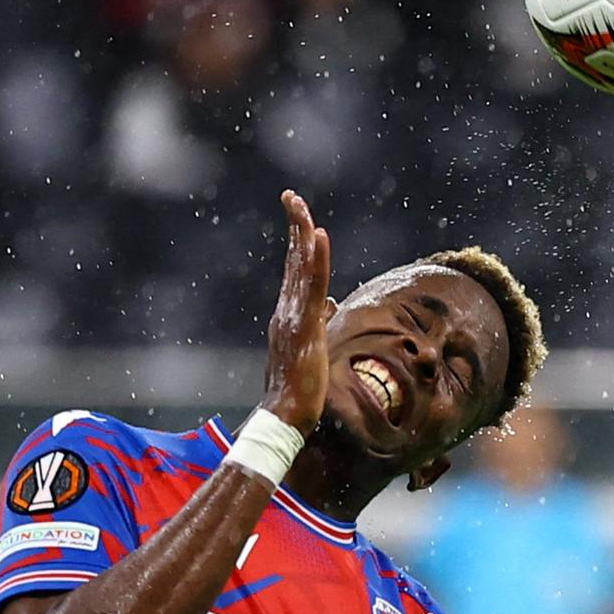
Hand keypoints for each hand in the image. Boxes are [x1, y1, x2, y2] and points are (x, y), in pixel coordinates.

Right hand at [262, 191, 334, 431]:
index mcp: (289, 317)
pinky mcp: (304, 327)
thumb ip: (317, 324)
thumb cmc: (298, 391)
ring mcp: (293, 317)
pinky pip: (311, 287)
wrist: (284, 416)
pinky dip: (315, 260)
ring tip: (300, 205)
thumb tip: (329, 305)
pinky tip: (318, 236)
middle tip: (292, 196)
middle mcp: (286, 311)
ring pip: (299, 268)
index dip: (299, 245)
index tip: (302, 220)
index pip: (296, 273)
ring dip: (300, 234)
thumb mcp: (311, 350)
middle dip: (294, 226)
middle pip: (293, 261)